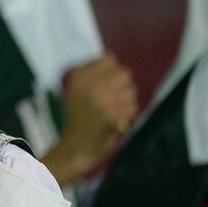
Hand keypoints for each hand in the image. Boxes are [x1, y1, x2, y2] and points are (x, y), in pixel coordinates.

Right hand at [43, 53, 138, 184]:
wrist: (75, 147)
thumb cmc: (76, 118)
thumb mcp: (74, 90)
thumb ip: (90, 73)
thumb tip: (111, 59)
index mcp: (78, 76)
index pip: (109, 59)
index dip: (111, 71)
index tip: (105, 84)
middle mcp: (90, 84)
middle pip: (124, 73)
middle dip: (122, 86)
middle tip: (112, 99)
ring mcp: (103, 100)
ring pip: (131, 90)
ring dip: (126, 101)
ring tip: (114, 110)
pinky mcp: (114, 116)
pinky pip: (132, 107)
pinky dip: (128, 115)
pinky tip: (117, 120)